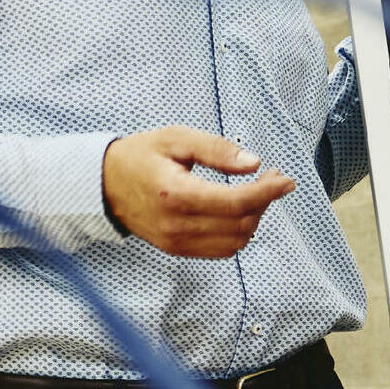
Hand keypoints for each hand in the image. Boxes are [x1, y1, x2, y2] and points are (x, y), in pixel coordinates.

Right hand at [101, 127, 295, 257]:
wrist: (103, 185)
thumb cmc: (139, 156)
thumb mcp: (176, 138)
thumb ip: (216, 150)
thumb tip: (254, 164)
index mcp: (175, 194)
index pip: (236, 202)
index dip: (268, 192)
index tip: (286, 179)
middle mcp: (176, 224)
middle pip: (241, 223)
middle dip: (264, 201)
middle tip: (270, 179)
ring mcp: (175, 241)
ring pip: (235, 241)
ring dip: (253, 218)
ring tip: (252, 194)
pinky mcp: (176, 249)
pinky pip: (221, 250)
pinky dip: (237, 232)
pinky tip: (236, 211)